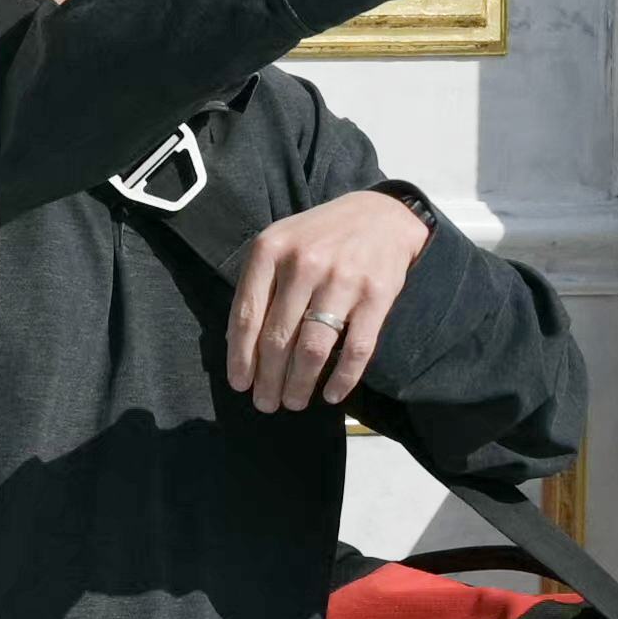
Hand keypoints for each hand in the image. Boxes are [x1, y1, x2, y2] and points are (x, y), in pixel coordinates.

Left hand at [228, 185, 436, 412]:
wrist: (381, 215)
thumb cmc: (320, 237)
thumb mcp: (279, 245)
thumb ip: (257, 286)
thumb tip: (236, 344)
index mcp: (270, 250)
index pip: (247, 316)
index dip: (241, 357)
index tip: (239, 385)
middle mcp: (304, 264)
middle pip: (278, 338)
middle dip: (269, 379)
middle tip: (266, 403)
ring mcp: (342, 280)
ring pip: (313, 348)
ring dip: (300, 384)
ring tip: (293, 403)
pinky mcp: (376, 295)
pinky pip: (356, 349)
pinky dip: (343, 379)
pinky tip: (331, 395)